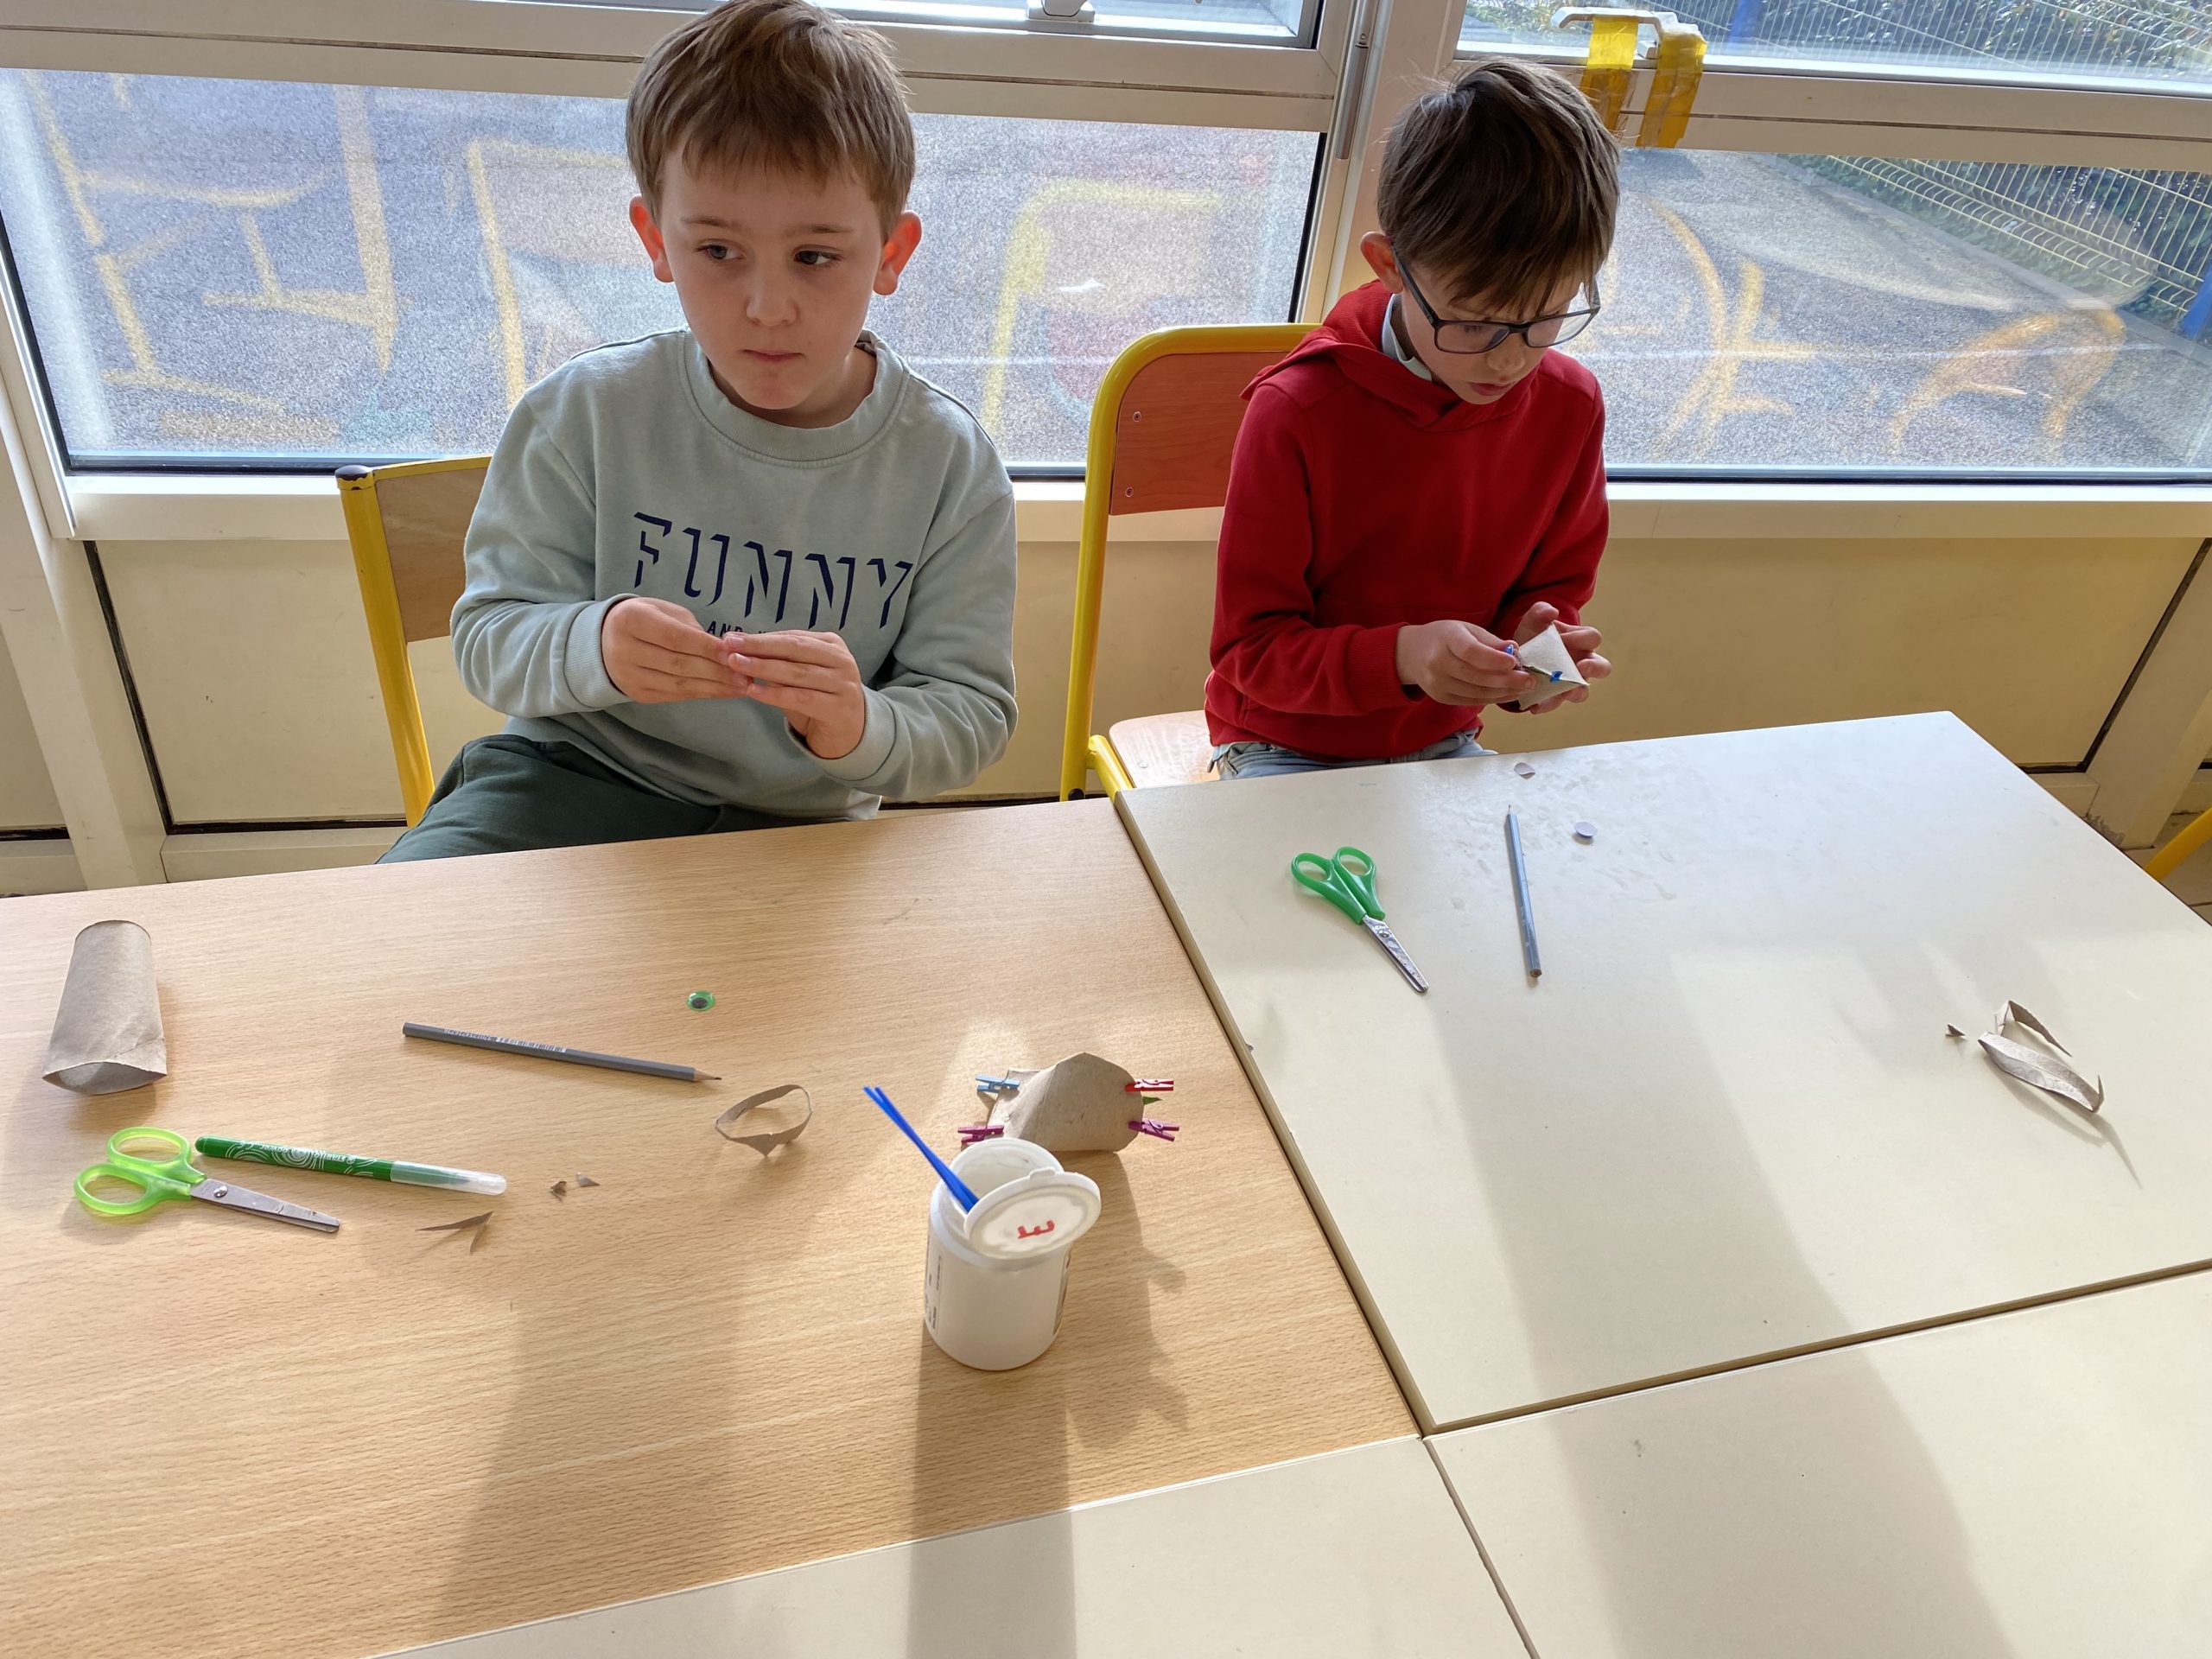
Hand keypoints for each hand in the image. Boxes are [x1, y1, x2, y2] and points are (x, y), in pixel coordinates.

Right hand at [601, 597, 745, 703]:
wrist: (604, 641)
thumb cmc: (644, 620)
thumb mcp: (662, 611)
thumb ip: (690, 628)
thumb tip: (723, 651)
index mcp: (631, 621)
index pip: (675, 638)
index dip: (707, 647)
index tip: (735, 653)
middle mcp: (625, 650)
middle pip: (679, 664)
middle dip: (716, 671)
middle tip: (746, 674)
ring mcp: (629, 676)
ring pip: (678, 684)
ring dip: (714, 687)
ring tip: (741, 686)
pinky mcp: (637, 694)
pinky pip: (675, 695)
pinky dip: (702, 693)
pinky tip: (723, 691)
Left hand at [724, 630, 868, 760]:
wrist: (849, 733)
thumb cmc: (819, 698)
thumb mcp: (801, 675)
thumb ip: (780, 661)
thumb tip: (740, 649)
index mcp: (831, 645)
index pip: (791, 637)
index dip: (760, 637)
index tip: (730, 638)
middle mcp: (842, 660)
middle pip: (794, 649)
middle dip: (758, 647)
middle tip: (728, 646)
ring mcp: (843, 684)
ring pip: (796, 672)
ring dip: (763, 667)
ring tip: (736, 665)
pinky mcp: (839, 708)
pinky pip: (801, 698)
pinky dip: (775, 694)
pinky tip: (754, 691)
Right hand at [1394, 620, 1535, 706]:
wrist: (1413, 653)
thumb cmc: (1445, 637)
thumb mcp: (1466, 629)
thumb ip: (1490, 640)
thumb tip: (1515, 650)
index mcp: (1445, 639)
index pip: (1471, 652)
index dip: (1494, 660)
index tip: (1515, 662)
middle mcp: (1438, 663)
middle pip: (1476, 676)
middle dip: (1507, 680)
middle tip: (1529, 680)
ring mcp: (1437, 683)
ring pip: (1476, 692)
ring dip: (1503, 692)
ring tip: (1524, 688)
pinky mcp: (1441, 697)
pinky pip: (1471, 700)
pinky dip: (1493, 698)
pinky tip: (1508, 694)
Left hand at [1511, 601, 1611, 714]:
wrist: (1516, 654)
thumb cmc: (1534, 635)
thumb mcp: (1533, 620)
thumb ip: (1541, 611)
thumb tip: (1552, 612)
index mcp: (1581, 641)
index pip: (1592, 638)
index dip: (1580, 638)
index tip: (1562, 638)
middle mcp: (1582, 663)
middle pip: (1603, 668)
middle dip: (1595, 668)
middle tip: (1581, 667)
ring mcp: (1571, 682)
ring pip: (1583, 692)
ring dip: (1575, 692)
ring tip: (1563, 692)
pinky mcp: (1555, 696)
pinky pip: (1555, 703)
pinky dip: (1546, 705)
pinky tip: (1535, 705)